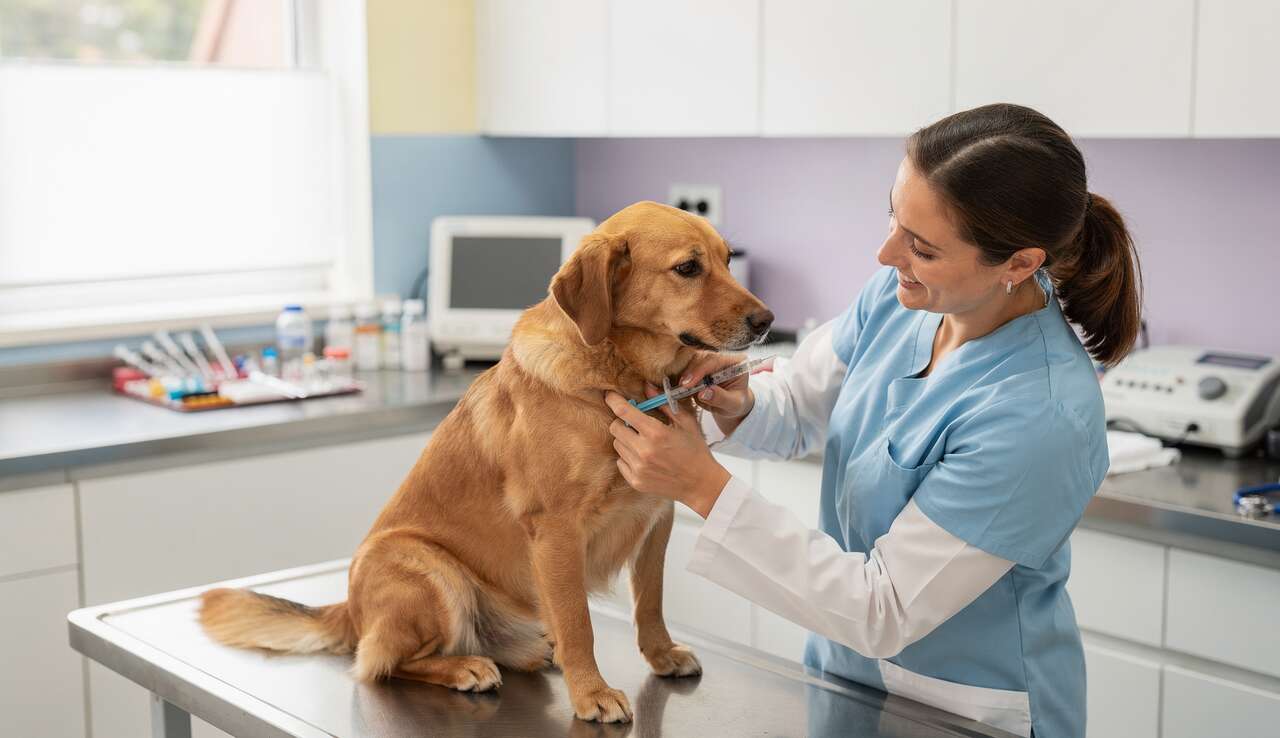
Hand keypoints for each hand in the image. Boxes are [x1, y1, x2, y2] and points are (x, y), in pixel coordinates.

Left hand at [604, 386, 730, 518]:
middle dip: (622, 422)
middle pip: (615, 428)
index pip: (624, 411)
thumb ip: (664, 403)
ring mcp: (638, 468)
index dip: (613, 400)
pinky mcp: (636, 481)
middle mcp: (643, 451)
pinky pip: (620, 462)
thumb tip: (646, 386)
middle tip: (636, 425)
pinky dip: (628, 457)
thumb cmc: (695, 450)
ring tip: (644, 443)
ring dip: (626, 440)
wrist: (701, 484)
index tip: (609, 395)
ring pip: (617, 445)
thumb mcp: (685, 422)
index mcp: (656, 432)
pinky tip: (644, 458)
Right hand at [678, 353, 773, 436]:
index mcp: (736, 362)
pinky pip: (685, 368)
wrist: (730, 407)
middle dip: (689, 372)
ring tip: (681, 390)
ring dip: (684, 375)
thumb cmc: (736, 404)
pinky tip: (680, 389)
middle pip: (700, 358)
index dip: (700, 371)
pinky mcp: (698, 366)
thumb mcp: (733, 404)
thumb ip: (720, 398)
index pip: (715, 361)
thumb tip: (704, 393)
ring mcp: (709, 360)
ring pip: (690, 361)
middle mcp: (721, 358)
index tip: (688, 383)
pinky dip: (681, 378)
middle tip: (681, 387)